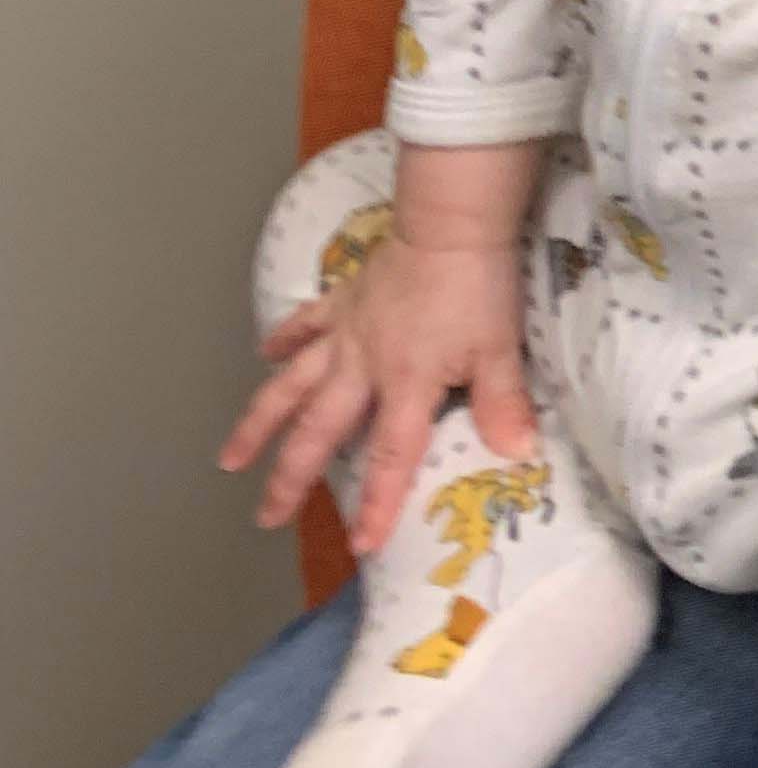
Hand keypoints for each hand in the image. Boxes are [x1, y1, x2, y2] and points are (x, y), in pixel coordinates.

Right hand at [219, 226, 537, 558]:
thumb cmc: (479, 286)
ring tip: (230, 460)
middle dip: (291, 478)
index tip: (362, 544)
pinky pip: (305, 324)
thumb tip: (518, 454)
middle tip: (266, 517)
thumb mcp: (499, 348)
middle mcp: (362, 366)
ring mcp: (346, 333)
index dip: (378, 503)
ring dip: (259, 423)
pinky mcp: (343, 300)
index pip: (392, 456)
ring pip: (292, 386)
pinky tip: (264, 356)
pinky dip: (283, 338)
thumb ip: (502, 403)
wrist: (451, 223)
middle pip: (319, 431)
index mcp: (405, 383)